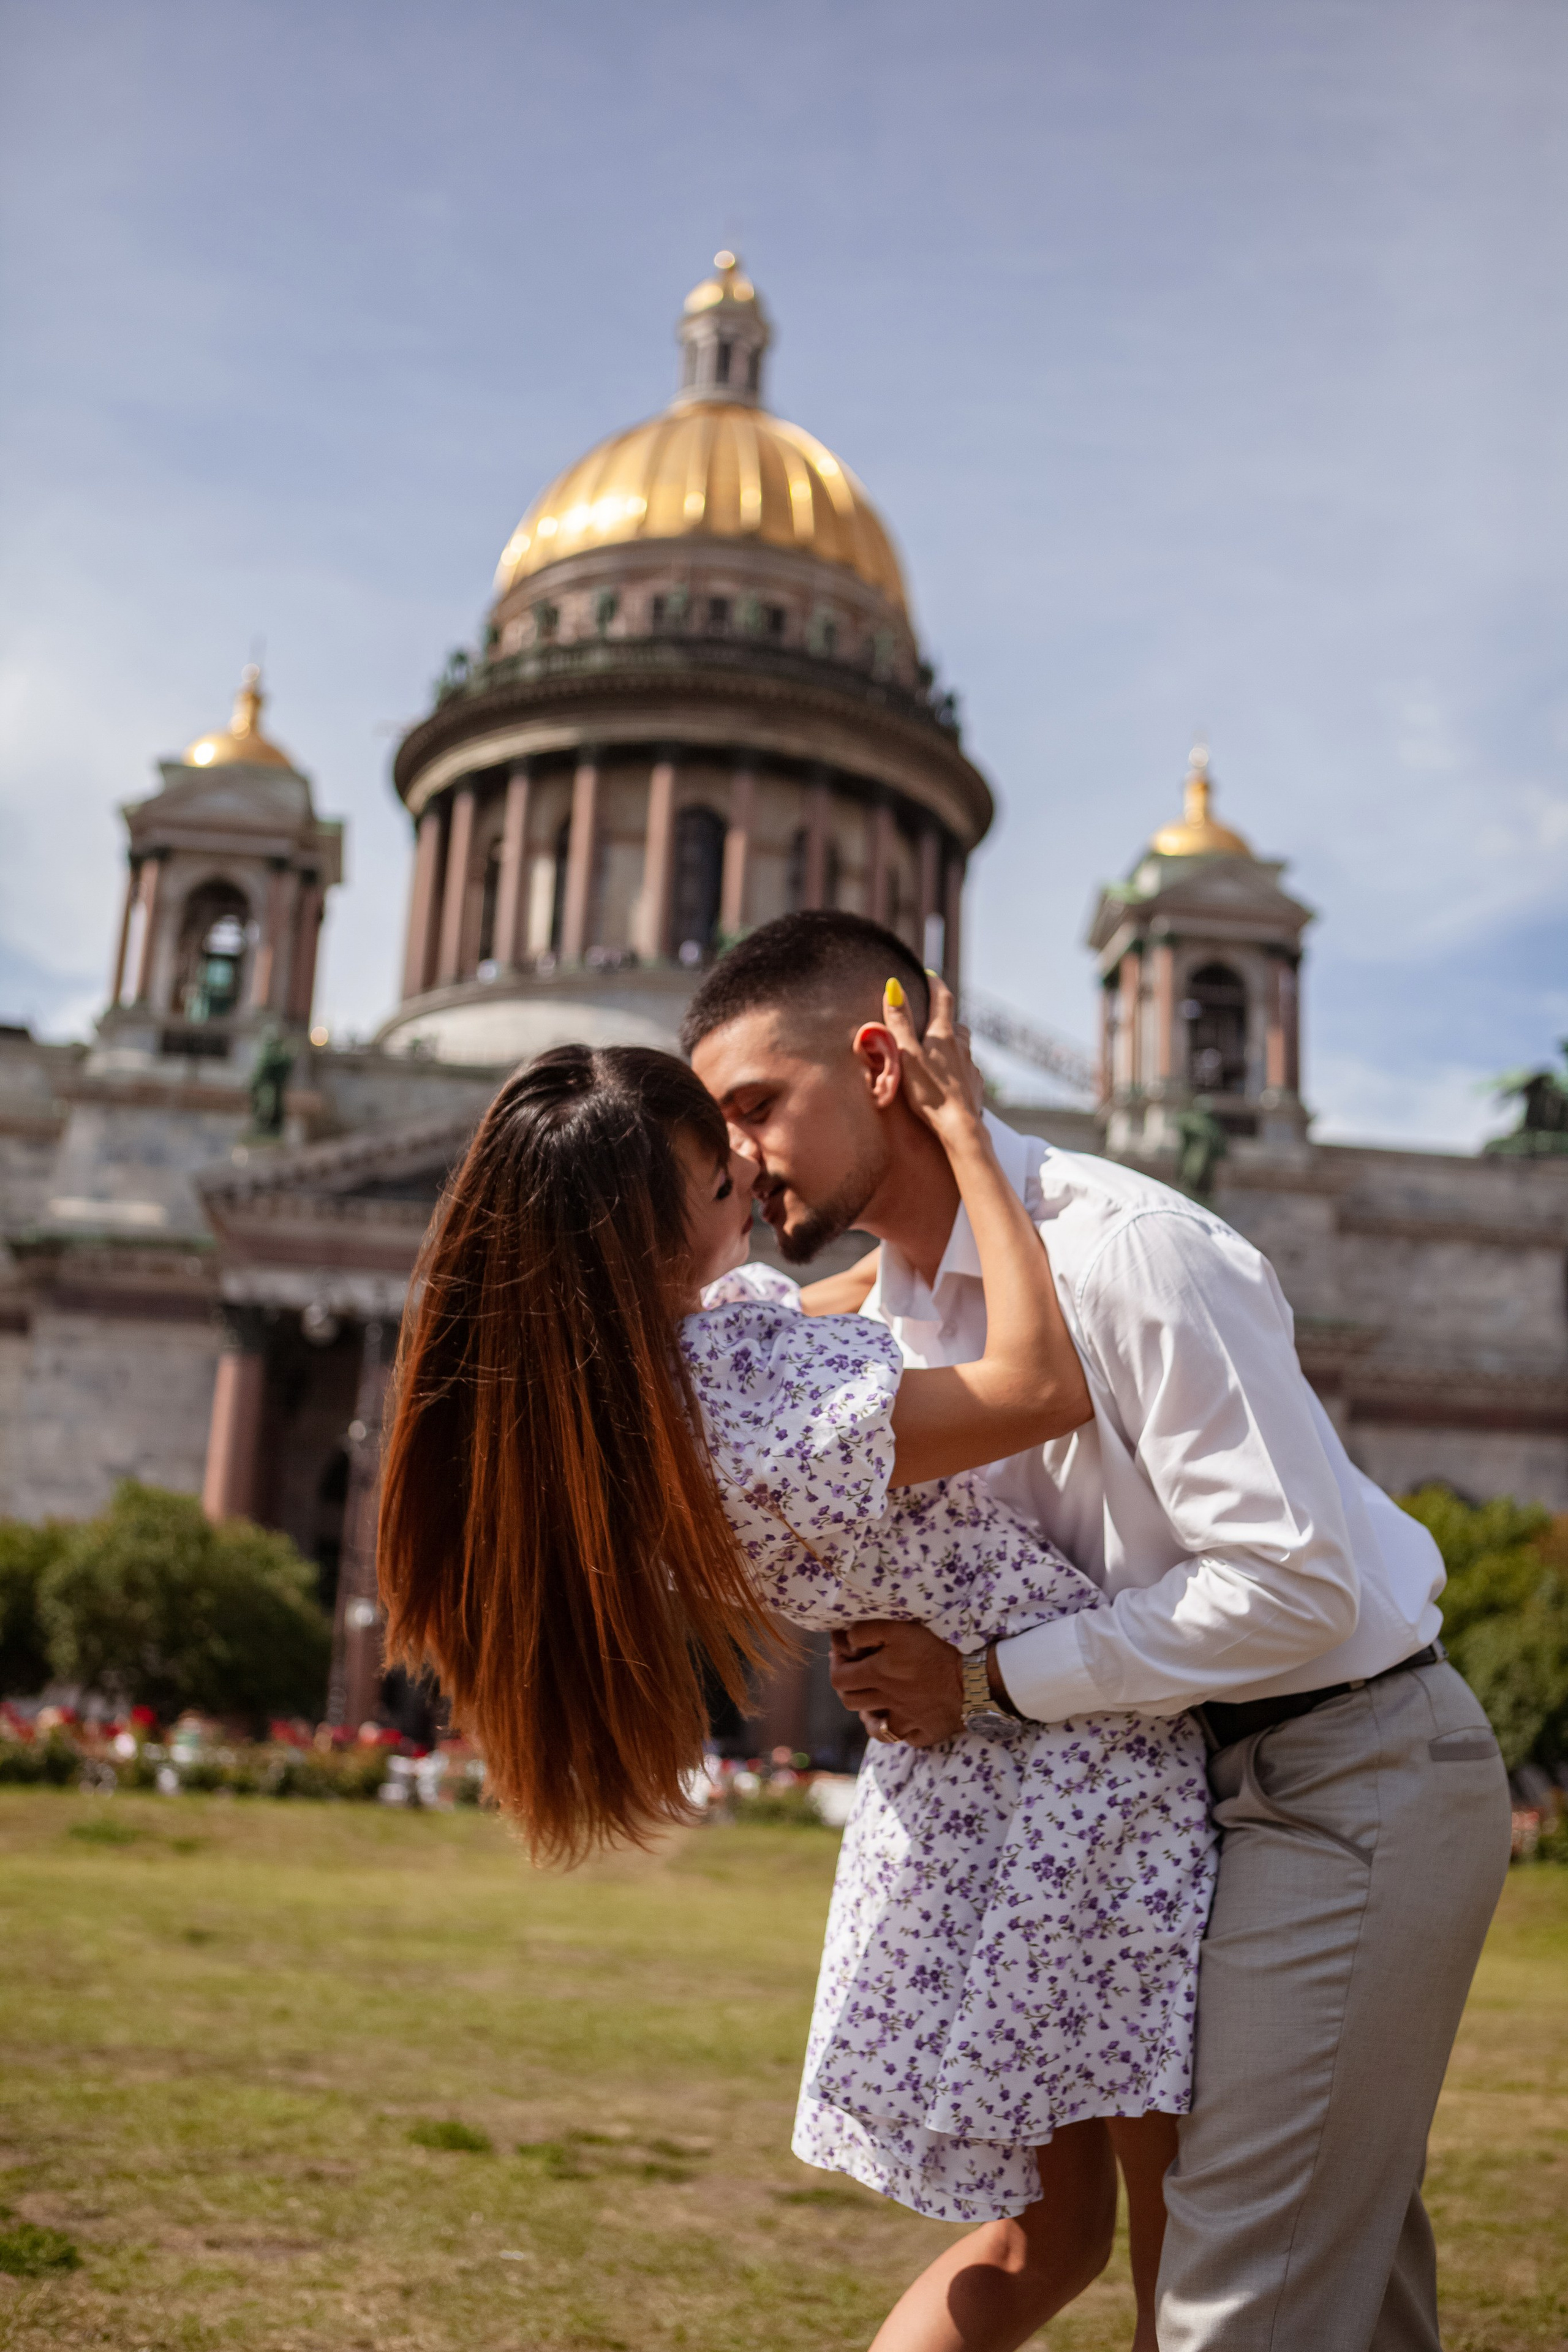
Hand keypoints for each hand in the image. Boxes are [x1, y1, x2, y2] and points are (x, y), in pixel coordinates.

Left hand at [830, 1620, 964, 1746]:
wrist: (976, 1680)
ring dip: (869, 1715)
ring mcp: (907, 1720)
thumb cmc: (938, 1650)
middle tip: (855, 1675)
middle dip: (846, 1688)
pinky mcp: (927, 1731)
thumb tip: (846, 1638)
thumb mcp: (900, 1629)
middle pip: (851, 1702)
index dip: (835, 1665)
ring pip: (875, 1728)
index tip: (840, 1653)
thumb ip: (868, 1630)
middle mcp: (887, 1701)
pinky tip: (904, 1720)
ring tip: (872, 1703)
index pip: (838, 1678)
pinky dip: (902, 1731)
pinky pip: (907, 1739)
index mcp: (878, 1676)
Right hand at [881, 973, 984, 1136]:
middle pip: (955, 1024)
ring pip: (963, 1048)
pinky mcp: (975, 1086)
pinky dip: (957, 1069)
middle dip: (944, 1019)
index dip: (935, 984)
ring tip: (937, 1054)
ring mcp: (971, 1067)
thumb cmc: (929, 1092)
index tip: (929, 975)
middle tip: (930, 1021)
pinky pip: (967, 1070)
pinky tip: (948, 1081)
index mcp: (943, 1035)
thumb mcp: (906, 1054)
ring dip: (952, 1045)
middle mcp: (962, 1046)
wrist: (960, 1128)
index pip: (942, 999)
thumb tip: (894, 986)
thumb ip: (899, 1021)